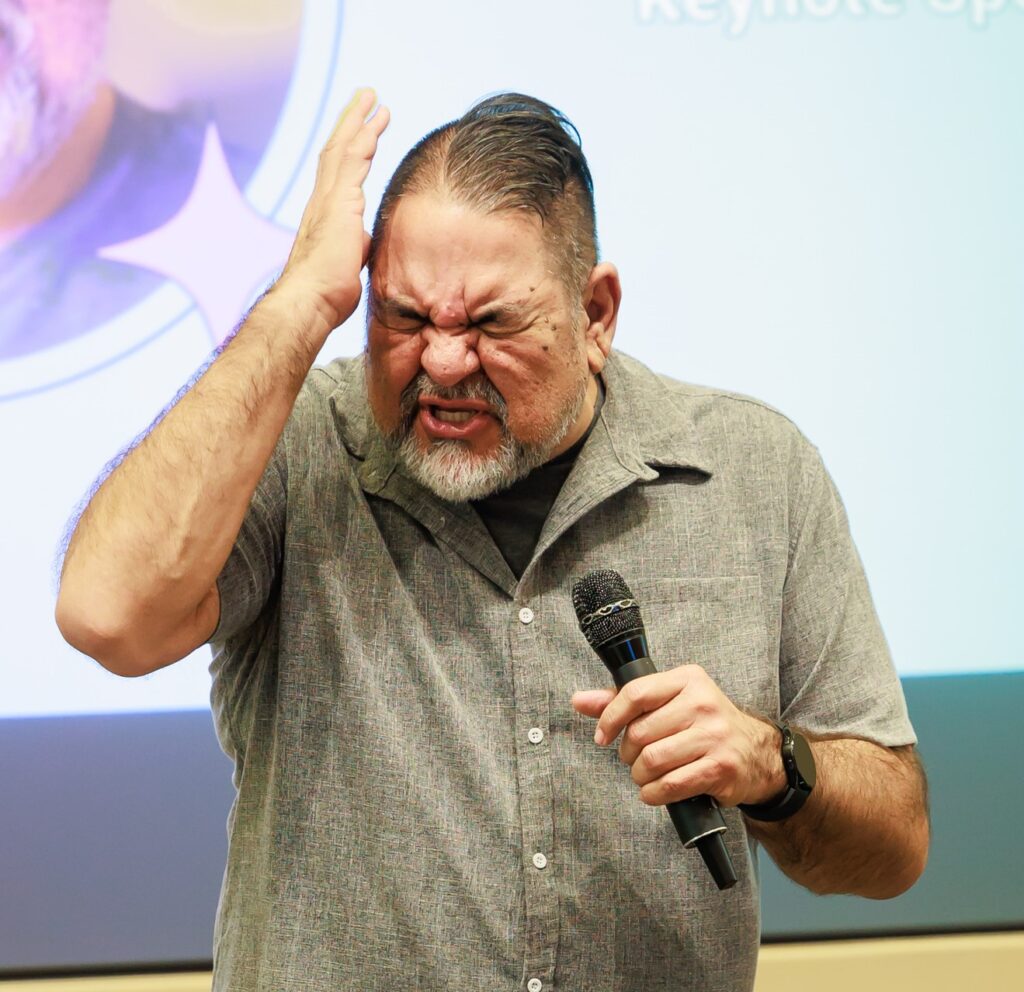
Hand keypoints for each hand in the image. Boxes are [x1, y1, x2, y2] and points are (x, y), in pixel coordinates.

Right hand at [279, 88, 390, 331]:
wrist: (311, 302)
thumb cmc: (327, 295)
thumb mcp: (349, 263)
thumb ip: (357, 245)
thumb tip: (366, 241)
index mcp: (325, 216)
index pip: (338, 174)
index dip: (351, 149)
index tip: (364, 130)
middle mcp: (321, 201)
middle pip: (336, 151)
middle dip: (352, 123)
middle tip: (366, 98)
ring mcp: (328, 200)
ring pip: (343, 148)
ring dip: (358, 121)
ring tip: (373, 98)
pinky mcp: (338, 204)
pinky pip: (351, 161)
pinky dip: (362, 139)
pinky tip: (373, 123)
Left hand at [570, 665, 785, 807]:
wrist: (756, 754)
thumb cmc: (703, 725)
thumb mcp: (668, 702)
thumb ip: (622, 701)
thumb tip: (579, 700)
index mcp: (688, 679)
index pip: (635, 693)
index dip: (610, 718)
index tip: (602, 736)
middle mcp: (703, 703)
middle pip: (640, 732)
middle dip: (628, 753)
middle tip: (635, 758)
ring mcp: (715, 736)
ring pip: (653, 760)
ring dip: (640, 775)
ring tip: (646, 775)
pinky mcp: (721, 767)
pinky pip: (671, 784)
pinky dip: (654, 793)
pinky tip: (655, 791)